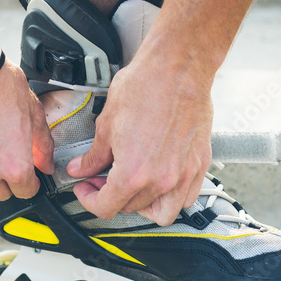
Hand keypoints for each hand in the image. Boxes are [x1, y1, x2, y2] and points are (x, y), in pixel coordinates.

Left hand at [65, 53, 213, 226]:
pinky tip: (159, 180)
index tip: (85, 189)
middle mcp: (161, 180)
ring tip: (133, 186)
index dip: (89, 200)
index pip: (106, 207)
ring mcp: (183, 175)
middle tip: (103, 178)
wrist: (179, 67)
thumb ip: (93, 155)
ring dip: (144, 205)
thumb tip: (81, 168)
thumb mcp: (106, 124)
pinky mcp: (199, 165)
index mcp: (133, 174)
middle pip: (131, 208)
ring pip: (163, 213)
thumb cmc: (145, 86)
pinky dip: (173, 197)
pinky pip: (187, 198)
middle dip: (112, 196)